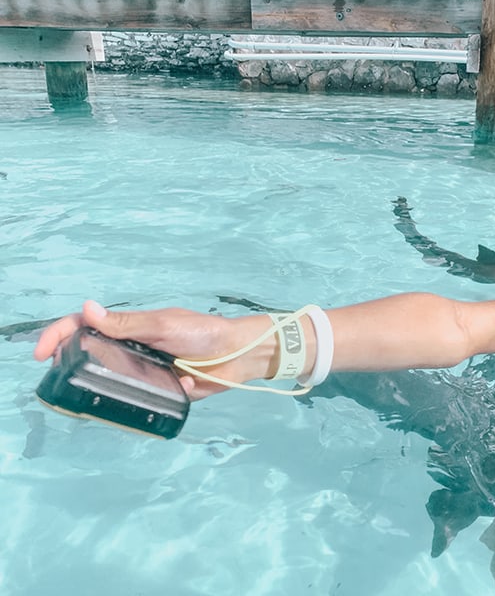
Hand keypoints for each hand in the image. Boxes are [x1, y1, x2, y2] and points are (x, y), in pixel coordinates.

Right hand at [33, 301, 275, 399]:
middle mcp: (133, 350)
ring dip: (114, 387)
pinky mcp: (163, 392)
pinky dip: (158, 395)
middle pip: (93, 356)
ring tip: (119, 390)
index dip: (59, 335)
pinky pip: (146, 399)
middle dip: (77, 366)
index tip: (41, 353)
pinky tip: (182, 384)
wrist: (239, 355)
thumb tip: (87, 309)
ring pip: (115, 382)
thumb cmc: (203, 332)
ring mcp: (146, 372)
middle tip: (69, 378)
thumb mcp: (164, 325)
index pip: (86, 327)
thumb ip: (126, 324)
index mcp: (130, 328)